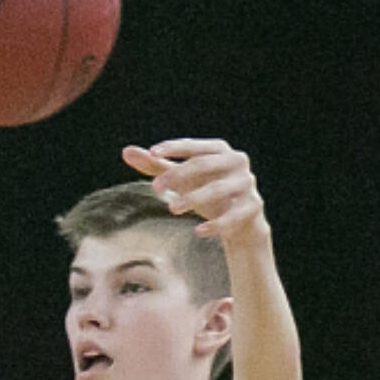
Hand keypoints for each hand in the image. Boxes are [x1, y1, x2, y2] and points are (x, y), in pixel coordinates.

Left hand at [123, 138, 267, 245]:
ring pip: (219, 188)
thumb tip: (126, 152)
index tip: (152, 152)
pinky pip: (234, 215)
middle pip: (205, 164)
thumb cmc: (208, 193)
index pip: (194, 147)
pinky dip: (216, 224)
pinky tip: (199, 232)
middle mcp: (237, 162)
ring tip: (172, 208)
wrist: (241, 221)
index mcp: (220, 151)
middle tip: (155, 188)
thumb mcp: (183, 180)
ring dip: (194, 198)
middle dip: (179, 174)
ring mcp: (247, 184)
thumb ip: (157, 166)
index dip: (175, 148)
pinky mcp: (252, 207)